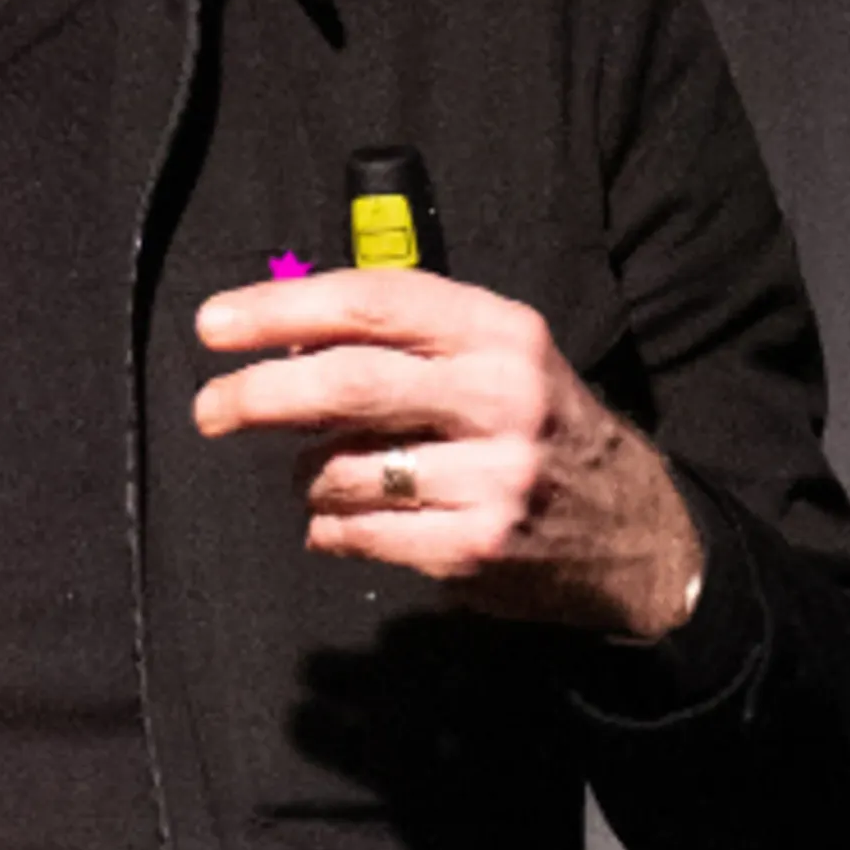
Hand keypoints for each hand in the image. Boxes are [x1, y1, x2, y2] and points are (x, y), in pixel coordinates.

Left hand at [190, 266, 704, 636]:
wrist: (641, 535)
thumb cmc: (542, 430)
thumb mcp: (499, 359)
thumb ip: (408, 341)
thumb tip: (283, 342)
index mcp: (501, 332)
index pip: (372, 302)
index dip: (281, 309)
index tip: (214, 325)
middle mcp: (502, 395)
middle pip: (347, 382)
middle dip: (258, 395)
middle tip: (208, 410)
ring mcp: (492, 476)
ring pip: (342, 467)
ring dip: (306, 474)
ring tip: (320, 474)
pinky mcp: (477, 547)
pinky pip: (359, 531)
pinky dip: (330, 526)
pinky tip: (342, 520)